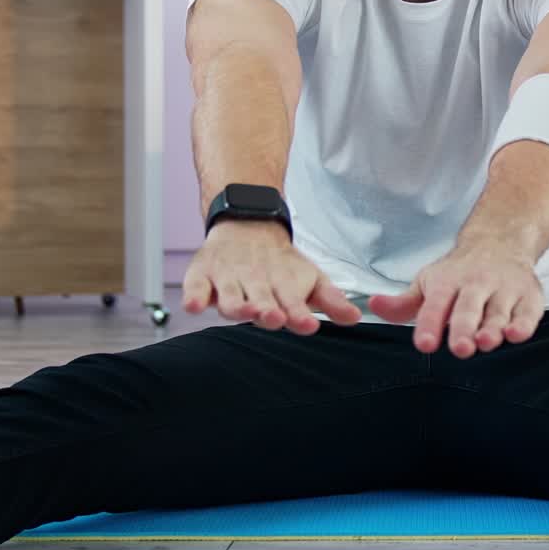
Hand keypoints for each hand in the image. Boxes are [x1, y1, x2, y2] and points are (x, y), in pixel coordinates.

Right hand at [182, 221, 362, 332]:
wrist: (247, 225)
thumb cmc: (281, 264)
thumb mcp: (311, 278)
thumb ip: (331, 300)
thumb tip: (355, 318)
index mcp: (283, 284)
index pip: (293, 301)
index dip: (299, 314)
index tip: (307, 324)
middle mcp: (255, 281)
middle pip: (260, 299)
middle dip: (266, 310)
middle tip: (274, 317)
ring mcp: (227, 278)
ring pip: (229, 295)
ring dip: (236, 305)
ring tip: (244, 311)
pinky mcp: (202, 275)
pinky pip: (195, 286)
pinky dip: (194, 294)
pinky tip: (194, 305)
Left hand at [367, 242, 543, 356]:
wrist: (500, 242)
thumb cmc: (458, 272)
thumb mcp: (427, 282)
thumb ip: (402, 303)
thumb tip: (371, 306)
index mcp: (447, 282)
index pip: (435, 304)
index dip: (430, 324)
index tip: (425, 343)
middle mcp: (476, 283)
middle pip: (468, 308)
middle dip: (463, 328)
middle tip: (459, 348)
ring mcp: (505, 289)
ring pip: (498, 311)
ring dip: (493, 327)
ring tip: (486, 342)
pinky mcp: (529, 296)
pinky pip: (528, 312)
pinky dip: (524, 323)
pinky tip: (515, 334)